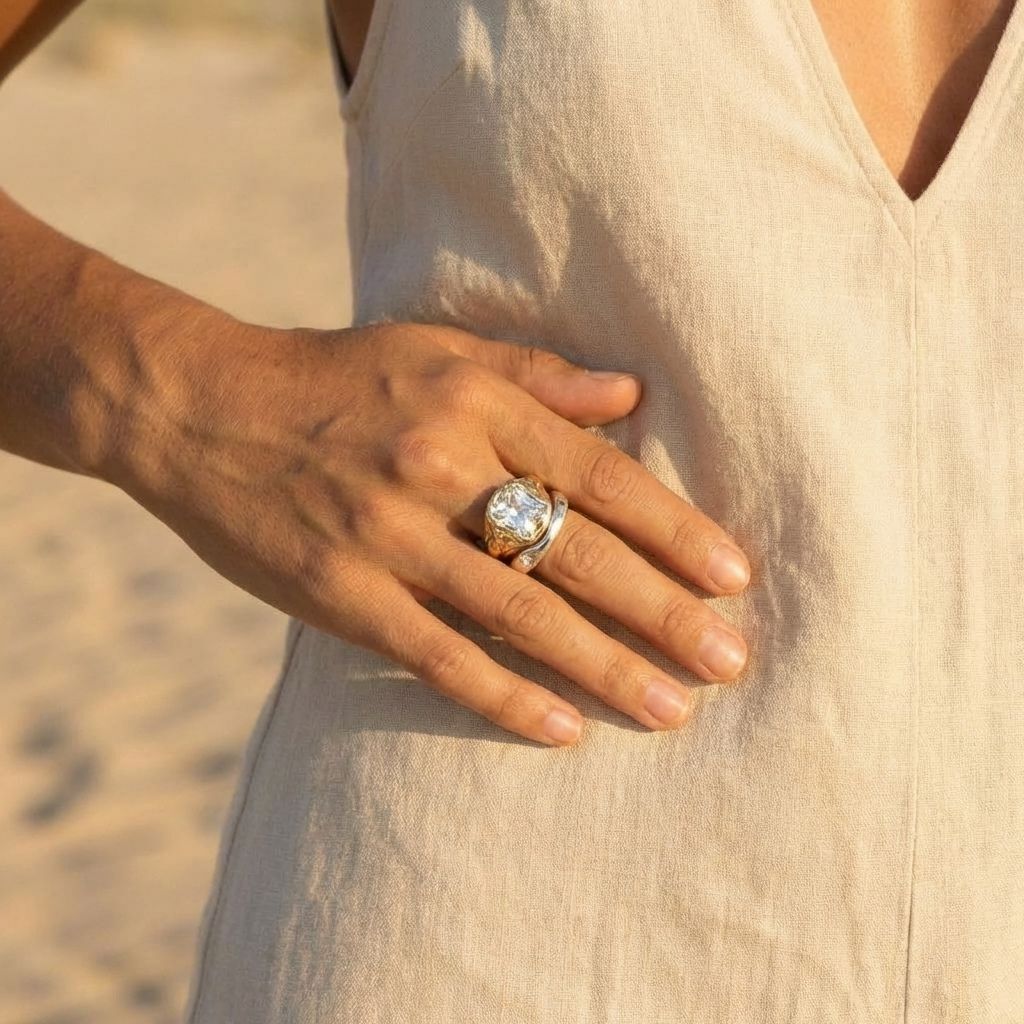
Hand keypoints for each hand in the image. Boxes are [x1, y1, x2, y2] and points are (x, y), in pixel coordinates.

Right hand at [115, 318, 750, 746]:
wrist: (200, 409)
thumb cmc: (334, 376)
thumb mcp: (436, 349)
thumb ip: (537, 374)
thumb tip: (633, 394)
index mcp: (473, 403)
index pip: (597, 475)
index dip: (673, 528)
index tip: (733, 576)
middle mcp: (440, 469)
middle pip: (575, 552)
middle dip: (662, 612)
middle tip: (730, 661)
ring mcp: (389, 539)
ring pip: (519, 614)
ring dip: (603, 668)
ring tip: (670, 709)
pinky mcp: (342, 597)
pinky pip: (438, 655)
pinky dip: (503, 695)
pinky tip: (562, 731)